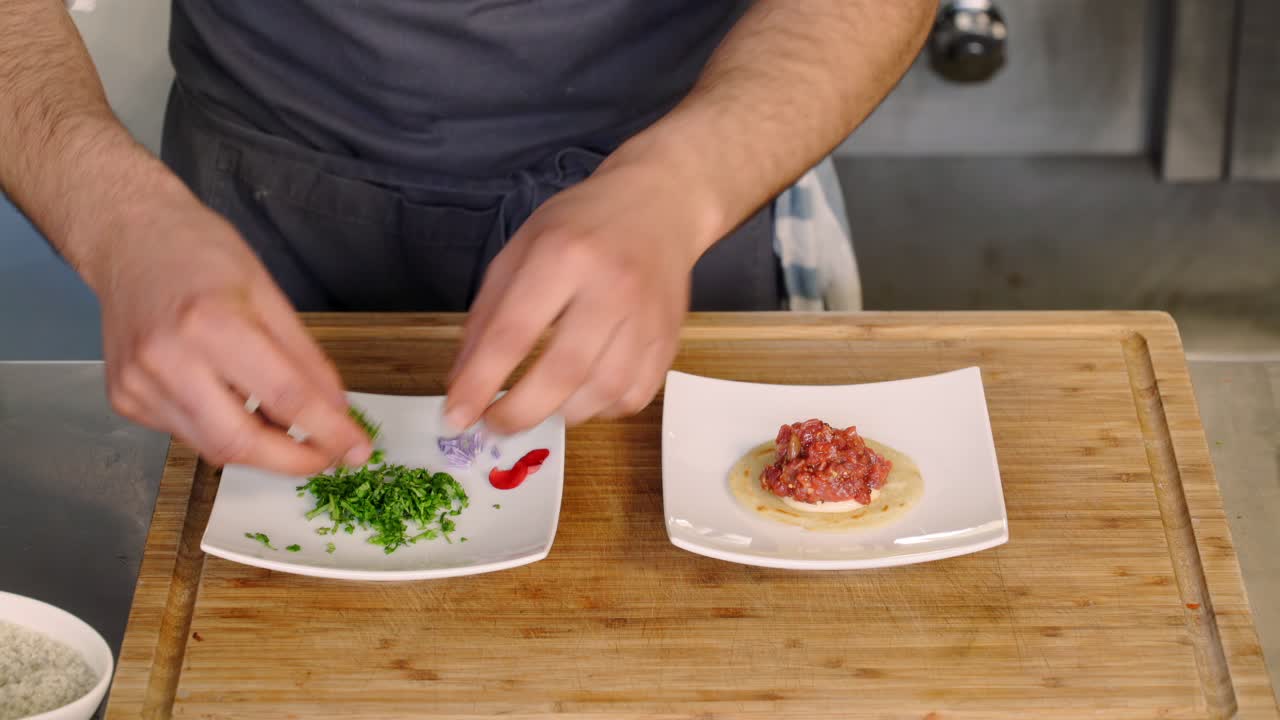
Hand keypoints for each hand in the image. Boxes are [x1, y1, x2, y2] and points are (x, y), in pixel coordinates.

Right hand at [84, 183, 370, 472]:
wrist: (128, 237)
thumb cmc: (200, 253)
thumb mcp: (267, 293)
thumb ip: (305, 357)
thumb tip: (337, 410)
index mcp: (211, 323)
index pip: (284, 396)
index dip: (328, 431)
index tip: (358, 450)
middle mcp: (166, 360)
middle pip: (240, 442)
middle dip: (292, 460)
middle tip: (327, 457)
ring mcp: (138, 384)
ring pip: (213, 448)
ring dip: (260, 448)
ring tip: (284, 424)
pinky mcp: (124, 399)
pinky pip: (187, 433)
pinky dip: (222, 428)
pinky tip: (232, 400)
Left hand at [444, 151, 721, 434]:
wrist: (659, 205)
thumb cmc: (580, 226)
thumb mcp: (520, 251)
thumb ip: (488, 315)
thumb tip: (463, 382)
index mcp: (563, 255)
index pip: (514, 333)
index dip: (480, 383)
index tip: (456, 417)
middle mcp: (611, 287)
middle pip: (563, 372)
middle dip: (520, 412)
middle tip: (495, 425)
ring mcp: (648, 316)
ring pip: (603, 392)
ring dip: (561, 412)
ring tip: (540, 404)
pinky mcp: (670, 339)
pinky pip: (635, 396)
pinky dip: (602, 409)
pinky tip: (583, 394)